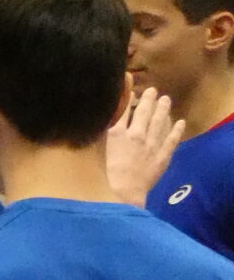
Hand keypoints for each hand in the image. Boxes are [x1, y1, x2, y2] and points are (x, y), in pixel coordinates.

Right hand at [106, 86, 179, 206]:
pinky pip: (172, 141)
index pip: (124, 110)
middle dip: (149, 100)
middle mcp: (137, 135)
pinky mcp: (162, 157)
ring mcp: (152, 145)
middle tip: (153, 90)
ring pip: (160, 123)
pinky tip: (180, 122)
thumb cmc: (105, 173)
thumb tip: (106, 116)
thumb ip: (104, 132)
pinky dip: (177, 130)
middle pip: (145, 113)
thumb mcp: (99, 149)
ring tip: (166, 100)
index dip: (128, 97)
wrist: (123, 192)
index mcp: (118, 133)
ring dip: (164, 110)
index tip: (133, 87)